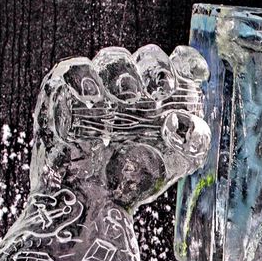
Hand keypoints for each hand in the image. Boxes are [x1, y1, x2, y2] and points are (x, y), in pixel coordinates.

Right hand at [33, 44, 210, 208]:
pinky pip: (72, 70)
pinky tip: (92, 98)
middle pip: (148, 57)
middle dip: (157, 69)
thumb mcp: (175, 164)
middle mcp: (133, 87)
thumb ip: (195, 142)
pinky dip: (83, 78)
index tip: (197, 72)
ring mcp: (99, 86)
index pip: (179, 64)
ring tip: (127, 100)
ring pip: (112, 58)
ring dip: (123, 73)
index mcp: (163, 97)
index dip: (188, 63)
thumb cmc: (133, 181)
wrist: (90, 203)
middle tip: (161, 90)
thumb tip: (194, 121)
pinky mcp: (64, 91)